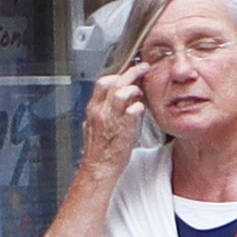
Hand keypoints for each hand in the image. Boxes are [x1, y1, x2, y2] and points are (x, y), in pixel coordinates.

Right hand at [74, 59, 148, 178]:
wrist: (99, 168)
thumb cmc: (100, 150)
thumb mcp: (95, 125)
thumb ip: (104, 111)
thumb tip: (115, 99)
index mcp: (93, 109)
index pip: (103, 82)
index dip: (118, 75)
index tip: (128, 73)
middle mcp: (101, 111)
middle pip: (115, 82)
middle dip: (131, 73)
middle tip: (143, 68)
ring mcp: (112, 119)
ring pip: (122, 92)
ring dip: (135, 89)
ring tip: (141, 92)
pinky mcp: (124, 129)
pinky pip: (134, 110)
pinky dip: (139, 107)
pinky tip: (141, 109)